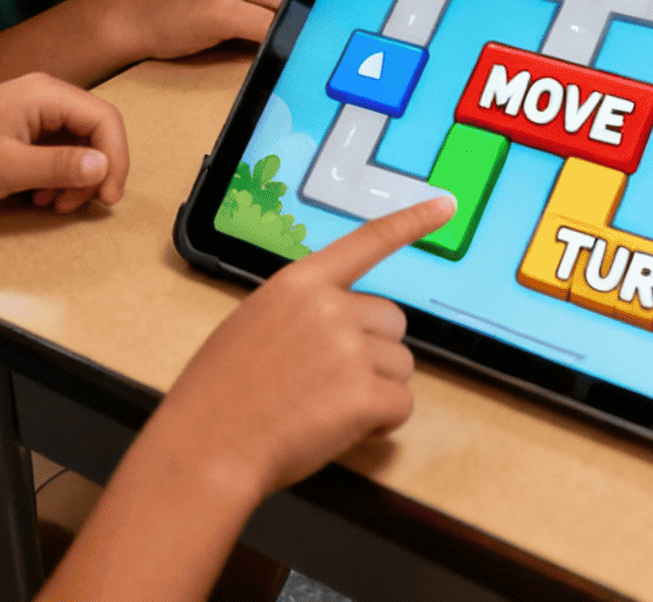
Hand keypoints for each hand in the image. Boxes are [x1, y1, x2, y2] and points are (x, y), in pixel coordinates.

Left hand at [0, 72, 129, 215]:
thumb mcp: (9, 169)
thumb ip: (61, 166)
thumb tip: (105, 167)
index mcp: (46, 93)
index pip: (104, 118)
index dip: (116, 158)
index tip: (109, 198)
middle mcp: (43, 94)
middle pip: (93, 129)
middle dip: (93, 171)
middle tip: (74, 207)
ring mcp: (30, 109)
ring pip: (75, 142)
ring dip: (73, 176)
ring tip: (53, 205)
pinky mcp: (18, 126)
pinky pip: (54, 147)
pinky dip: (55, 174)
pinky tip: (39, 196)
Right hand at [164, 196, 453, 500]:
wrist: (206, 448)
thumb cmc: (219, 395)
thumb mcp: (254, 325)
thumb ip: (302, 314)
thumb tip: (343, 329)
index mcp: (299, 283)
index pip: (367, 242)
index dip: (411, 222)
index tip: (446, 205)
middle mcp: (330, 306)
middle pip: (392, 321)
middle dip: (375, 353)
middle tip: (333, 384)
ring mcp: (349, 348)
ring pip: (399, 365)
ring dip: (377, 390)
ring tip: (328, 410)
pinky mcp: (362, 394)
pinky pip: (401, 404)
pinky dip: (382, 423)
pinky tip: (346, 431)